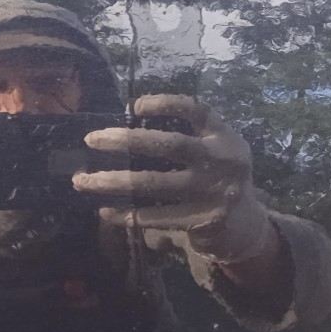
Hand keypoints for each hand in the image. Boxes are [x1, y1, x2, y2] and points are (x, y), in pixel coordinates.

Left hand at [71, 94, 271, 262]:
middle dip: (125, 140)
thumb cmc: (218, 181)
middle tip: (92, 139)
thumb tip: (127, 126)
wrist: (247, 228)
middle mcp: (221, 160)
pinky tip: (105, 212)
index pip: (196, 109)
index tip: (132, 105)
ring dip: (112, 181)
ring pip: (153, 183)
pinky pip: (154, 216)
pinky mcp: (202, 220)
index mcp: (223, 136)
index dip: (165, 103)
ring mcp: (212, 191)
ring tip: (83, 181)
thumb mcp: (217, 151)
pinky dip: (127, 214)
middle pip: (169, 144)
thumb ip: (188, 137)